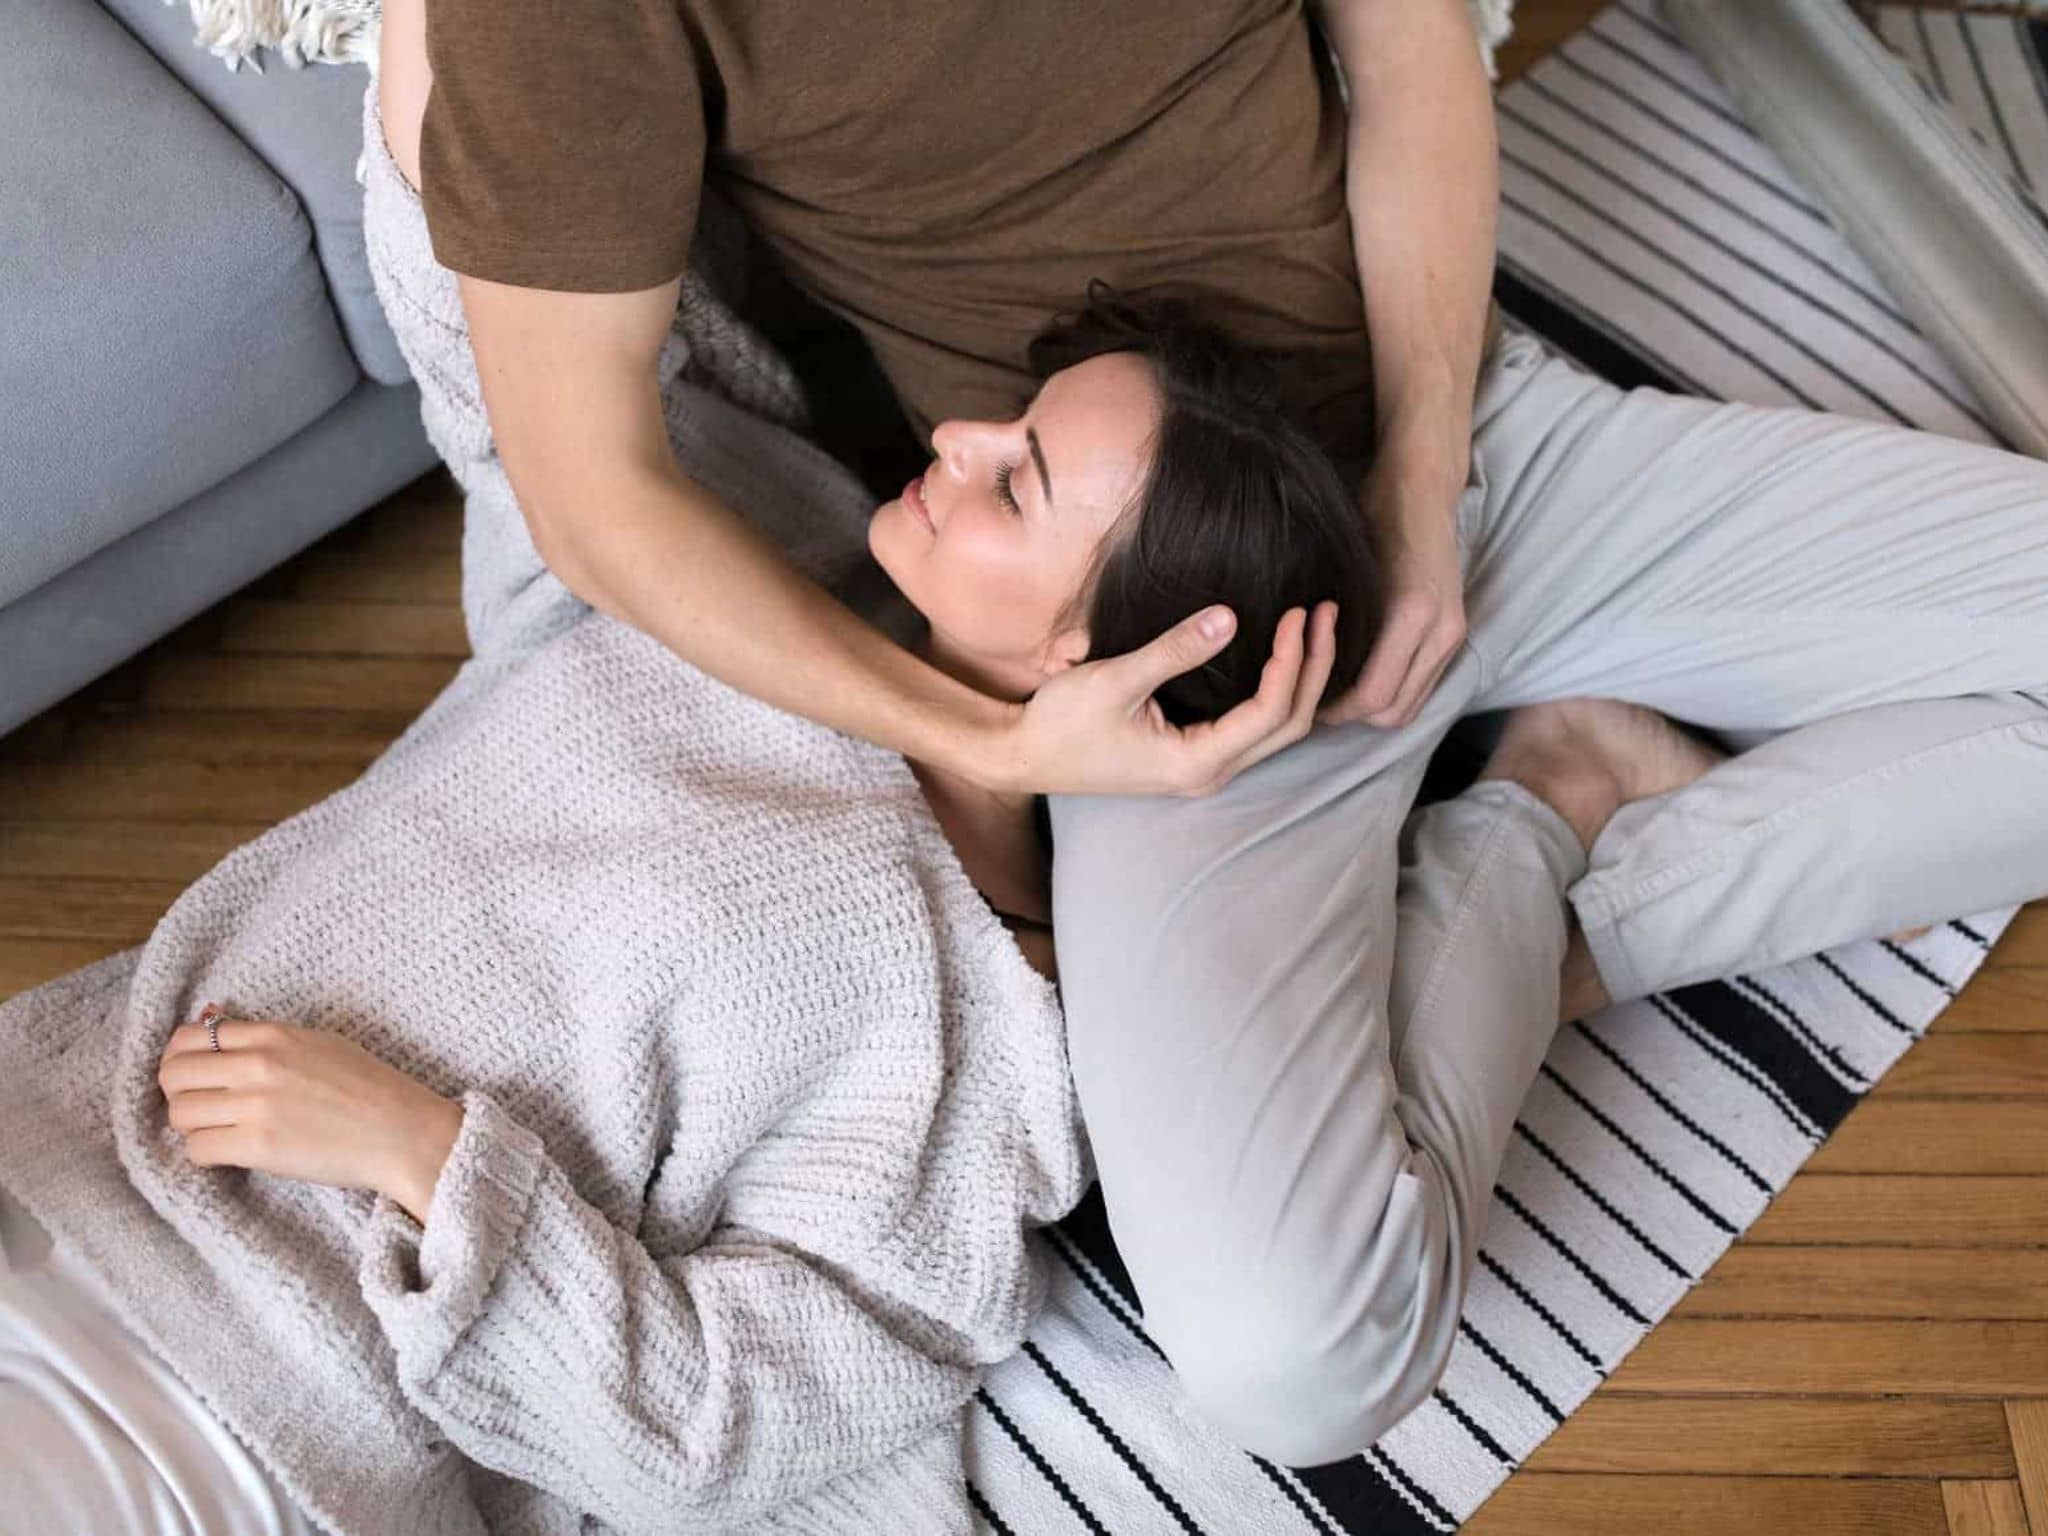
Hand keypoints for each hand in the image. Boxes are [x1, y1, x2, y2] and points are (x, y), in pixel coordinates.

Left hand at [158, 1006, 463, 1224]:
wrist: (401, 1130)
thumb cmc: (368, 1087)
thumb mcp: (318, 1043)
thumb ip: (265, 1038)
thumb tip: (213, 1024)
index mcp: (273, 1035)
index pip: (190, 1038)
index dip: (180, 1059)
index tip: (192, 1076)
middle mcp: (258, 1065)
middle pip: (174, 1075)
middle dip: (178, 1093)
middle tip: (200, 1107)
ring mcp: (256, 1106)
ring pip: (180, 1114)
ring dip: (192, 1126)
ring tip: (219, 1131)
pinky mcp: (258, 1146)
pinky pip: (197, 1150)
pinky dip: (206, 1154)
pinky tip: (230, 1152)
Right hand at [1000, 601, 1339, 796]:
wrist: (1023, 756)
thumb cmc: (1062, 723)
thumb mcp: (1116, 679)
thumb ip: (1174, 650)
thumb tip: (1231, 617)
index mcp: (1197, 762)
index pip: (1271, 711)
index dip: (1294, 660)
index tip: (1301, 613)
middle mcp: (1210, 773)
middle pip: (1290, 725)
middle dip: (1314, 668)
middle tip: (1326, 613)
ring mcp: (1204, 768)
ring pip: (1278, 730)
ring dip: (1301, 679)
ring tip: (1314, 629)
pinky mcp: (1193, 755)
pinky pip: (1255, 727)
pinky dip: (1278, 691)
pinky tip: (1283, 658)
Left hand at [1320, 472, 1467, 729]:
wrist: (1422, 490)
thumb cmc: (1373, 517)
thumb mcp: (1344, 568)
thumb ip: (1332, 623)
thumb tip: (1301, 669)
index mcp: (1411, 614)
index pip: (1373, 695)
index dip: (1336, 710)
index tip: (1305, 700)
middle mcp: (1440, 631)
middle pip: (1394, 712)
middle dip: (1353, 717)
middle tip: (1315, 703)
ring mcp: (1453, 634)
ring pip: (1412, 705)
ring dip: (1375, 709)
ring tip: (1337, 693)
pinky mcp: (1456, 632)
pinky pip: (1424, 685)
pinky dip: (1395, 692)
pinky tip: (1364, 677)